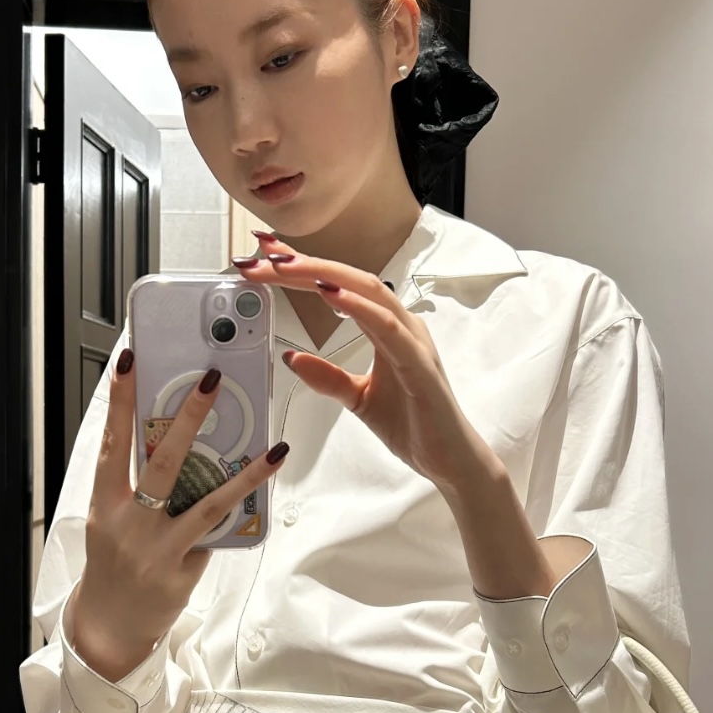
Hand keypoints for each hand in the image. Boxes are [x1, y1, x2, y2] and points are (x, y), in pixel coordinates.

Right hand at [73, 349, 289, 680]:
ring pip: (208, 502)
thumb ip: (136, 488)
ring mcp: (158, 548)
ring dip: (244, 473)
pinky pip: (216, 534)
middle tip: (211, 381)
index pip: (113, 443)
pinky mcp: (183, 571)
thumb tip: (175, 444)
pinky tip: (259, 491)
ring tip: (272, 449)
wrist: (110, 625)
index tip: (130, 362)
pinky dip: (236, 514)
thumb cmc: (114, 564)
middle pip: (163, 461)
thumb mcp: (112, 522)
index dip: (120, 402)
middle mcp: (130, 522)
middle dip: (188, 416)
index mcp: (107, 503)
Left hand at [234, 232, 491, 495]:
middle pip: (348, 278)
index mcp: (386, 327)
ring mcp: (412, 339)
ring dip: (324, 274)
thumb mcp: (357, 398)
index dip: (304, 265)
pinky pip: (386, 327)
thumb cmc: (413, 423)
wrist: (450, 459)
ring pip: (366, 291)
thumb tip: (290, 358)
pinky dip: (356, 307)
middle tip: (262, 255)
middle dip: (303, 264)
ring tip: (287, 266)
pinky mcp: (418, 363)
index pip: (339, 285)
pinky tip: (329, 293)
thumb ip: (327, 378)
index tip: (267, 253)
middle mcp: (400, 324)